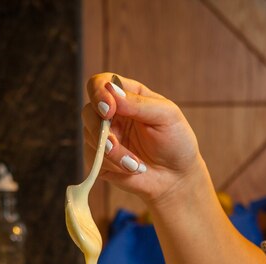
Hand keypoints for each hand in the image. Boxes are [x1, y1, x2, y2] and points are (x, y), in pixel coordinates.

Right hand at [83, 73, 204, 205]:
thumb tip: (111, 91)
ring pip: (91, 138)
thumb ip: (139, 103)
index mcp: (127, 96)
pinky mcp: (101, 160)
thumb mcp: (166, 116)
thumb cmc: (176, 142)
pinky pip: (94, 159)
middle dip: (99, 129)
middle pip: (88, 112)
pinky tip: (132, 169)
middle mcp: (112, 115)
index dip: (99, 93)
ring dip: (113, 153)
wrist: (176, 178)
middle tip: (113, 144)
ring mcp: (104, 138)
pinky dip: (112, 165)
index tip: (109, 109)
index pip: (101, 83)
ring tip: (136, 163)